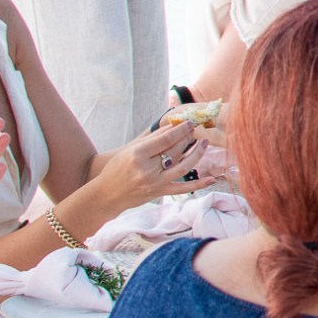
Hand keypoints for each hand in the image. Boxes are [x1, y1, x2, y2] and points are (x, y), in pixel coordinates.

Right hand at [92, 123, 208, 212]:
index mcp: (138, 155)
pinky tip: (212, 179)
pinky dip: (198, 184)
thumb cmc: (116, 169)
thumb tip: (173, 125)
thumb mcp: (130, 150)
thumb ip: (152, 138)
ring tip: (204, 142)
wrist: (105, 195)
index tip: (189, 122)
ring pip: (183, 167)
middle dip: (188, 138)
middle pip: (176, 151)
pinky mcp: (159, 193)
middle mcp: (147, 170)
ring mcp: (155, 183)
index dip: (180, 129)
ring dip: (197, 154)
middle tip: (196, 130)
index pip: (166, 139)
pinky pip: (183, 189)